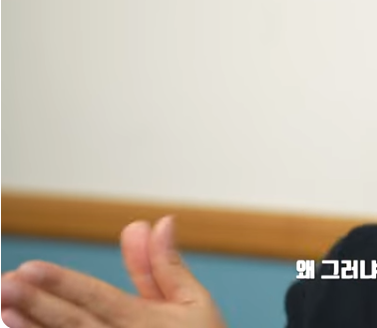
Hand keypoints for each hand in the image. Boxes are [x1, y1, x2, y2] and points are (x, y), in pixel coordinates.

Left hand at [1, 216, 226, 327]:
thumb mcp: (195, 302)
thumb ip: (167, 264)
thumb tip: (159, 222)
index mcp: (146, 322)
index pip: (99, 299)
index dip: (65, 284)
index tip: (31, 268)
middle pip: (74, 323)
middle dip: (38, 304)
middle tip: (6, 285)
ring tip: (5, 308)